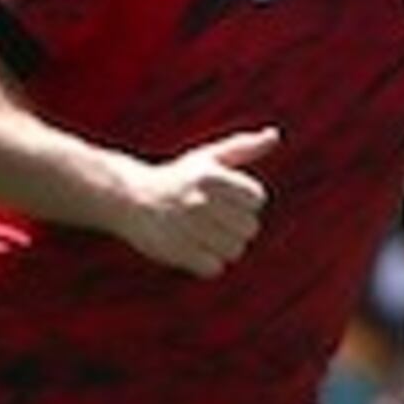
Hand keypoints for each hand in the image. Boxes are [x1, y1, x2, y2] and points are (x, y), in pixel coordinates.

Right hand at [113, 126, 277, 276]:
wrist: (128, 198)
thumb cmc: (177, 178)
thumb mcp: (208, 158)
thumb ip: (244, 147)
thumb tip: (275, 134)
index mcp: (211, 176)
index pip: (257, 199)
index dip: (245, 201)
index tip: (224, 198)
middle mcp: (199, 200)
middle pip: (250, 228)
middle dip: (236, 225)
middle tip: (212, 218)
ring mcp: (187, 228)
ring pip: (235, 250)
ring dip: (223, 246)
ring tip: (203, 233)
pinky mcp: (176, 252)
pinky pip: (215, 268)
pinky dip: (207, 263)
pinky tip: (192, 248)